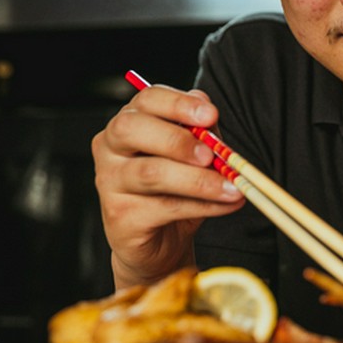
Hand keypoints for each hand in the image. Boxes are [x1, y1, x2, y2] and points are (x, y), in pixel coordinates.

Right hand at [91, 84, 244, 288]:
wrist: (160, 243)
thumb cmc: (176, 189)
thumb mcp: (194, 155)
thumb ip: (202, 134)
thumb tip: (212, 122)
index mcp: (129, 122)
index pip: (146, 99)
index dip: (178, 104)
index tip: (211, 115)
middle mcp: (110, 148)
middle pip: (133, 129)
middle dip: (177, 139)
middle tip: (211, 155)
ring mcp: (109, 183)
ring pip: (152, 173)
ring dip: (199, 179)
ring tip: (232, 186)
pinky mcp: (120, 218)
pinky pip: (165, 207)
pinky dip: (203, 205)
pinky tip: (227, 204)